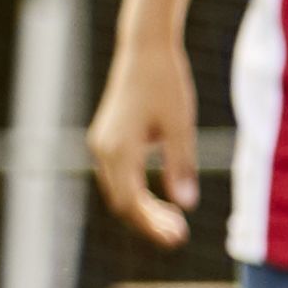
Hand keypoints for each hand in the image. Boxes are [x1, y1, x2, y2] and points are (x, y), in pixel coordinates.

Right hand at [87, 46, 195, 249]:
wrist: (145, 50)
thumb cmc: (166, 84)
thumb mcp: (181, 127)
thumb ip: (181, 166)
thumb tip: (186, 204)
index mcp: (120, 149)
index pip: (131, 202)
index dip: (152, 225)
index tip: (178, 237)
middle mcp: (103, 149)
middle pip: (120, 202)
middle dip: (148, 222)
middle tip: (180, 235)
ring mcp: (101, 144)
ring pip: (117, 191)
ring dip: (142, 209)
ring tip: (174, 220)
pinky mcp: (106, 138)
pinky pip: (116, 176)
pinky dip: (136, 192)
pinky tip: (160, 197)